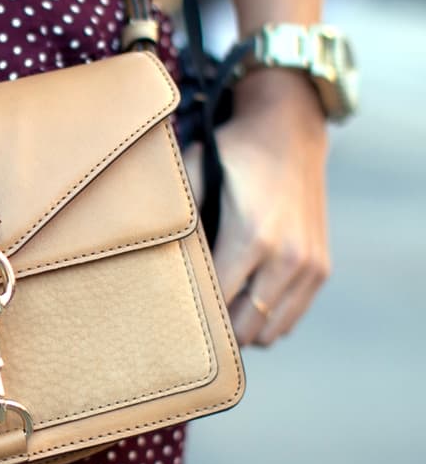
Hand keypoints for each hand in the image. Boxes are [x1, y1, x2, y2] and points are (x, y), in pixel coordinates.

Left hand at [183, 70, 331, 346]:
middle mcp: (286, 258)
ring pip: (270, 332)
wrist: (289, 132)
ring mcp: (309, 266)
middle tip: (188, 321)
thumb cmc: (231, 152)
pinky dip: (267, 320)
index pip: (217, 303)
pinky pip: (290, 318)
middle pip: (244, 329)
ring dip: (243, 329)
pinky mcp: (321, 268)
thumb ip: (172, 210)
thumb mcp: (191, 169)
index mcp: (251, 237)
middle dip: (215, 331)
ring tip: (216, 313)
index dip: (190, 316)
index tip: (167, 317)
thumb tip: (142, 248)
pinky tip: (243, 302)